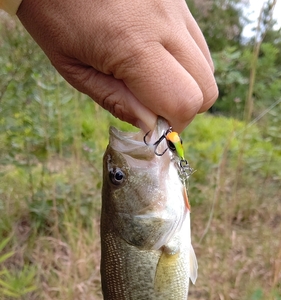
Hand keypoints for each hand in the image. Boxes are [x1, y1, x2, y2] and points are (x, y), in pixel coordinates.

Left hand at [17, 0, 217, 131]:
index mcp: (134, 46)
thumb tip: (152, 126)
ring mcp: (176, 6)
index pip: (183, 103)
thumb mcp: (74, 69)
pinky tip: (155, 54)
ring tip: (151, 77)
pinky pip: (198, 41)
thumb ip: (116, 101)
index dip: (171, 126)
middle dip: (183, 108)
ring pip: (207, 66)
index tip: (151, 127)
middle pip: (206, 90)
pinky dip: (184, 60)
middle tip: (151, 105)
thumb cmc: (55, 14)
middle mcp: (165, 23)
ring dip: (186, 84)